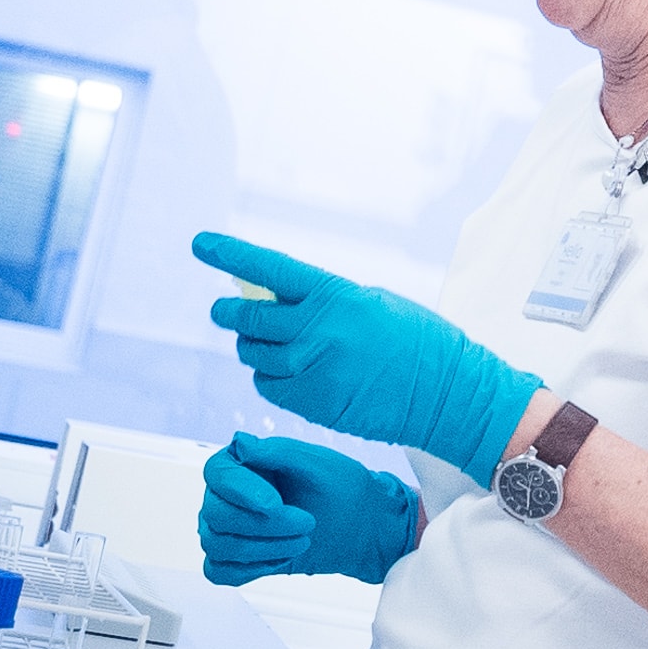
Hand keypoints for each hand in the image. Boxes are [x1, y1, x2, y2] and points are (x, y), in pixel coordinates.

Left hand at [196, 231, 539, 484]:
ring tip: (271, 345)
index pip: (270, 270)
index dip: (231, 254)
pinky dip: (270, 379)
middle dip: (232, 314)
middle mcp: (318, 333)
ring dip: (254, 349)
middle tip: (224, 310)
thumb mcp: (374, 303)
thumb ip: (326, 301)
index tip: (200, 244)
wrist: (447, 394)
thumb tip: (282, 301)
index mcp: (336, 297)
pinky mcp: (312, 404)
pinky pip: (268, 388)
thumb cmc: (418, 342)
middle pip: (250, 319)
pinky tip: (291, 374)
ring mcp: (312, 371)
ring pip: (254, 357)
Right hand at [198, 434, 418, 585]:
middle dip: (264, 525)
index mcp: (245, 463)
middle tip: (306, 523)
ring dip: (264, 547)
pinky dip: (252, 568)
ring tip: (302, 540)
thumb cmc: (343, 491)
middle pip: (216, 514)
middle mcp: (229, 494)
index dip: (242, 492)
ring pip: (217, 545)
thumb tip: (240, 443)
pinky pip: (219, 571)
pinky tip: (282, 558)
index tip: (274, 504)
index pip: (217, 474)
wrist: (361, 528)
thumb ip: (278, 452)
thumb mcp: (319, 465)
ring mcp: (228, 528)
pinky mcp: (235, 559)